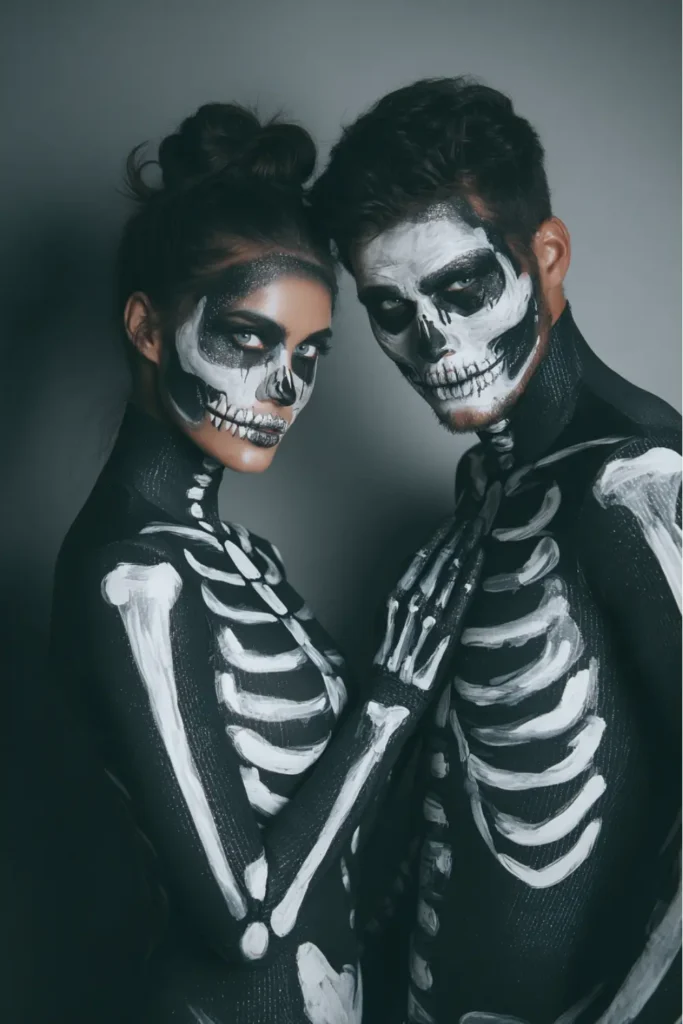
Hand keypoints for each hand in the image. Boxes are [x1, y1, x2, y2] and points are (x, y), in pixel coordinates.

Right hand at [374, 514, 484, 691]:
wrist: (393, 695)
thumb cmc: (390, 657)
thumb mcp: (384, 619)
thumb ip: (398, 591)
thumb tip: (413, 565)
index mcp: (395, 596)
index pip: (420, 557)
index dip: (439, 536)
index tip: (452, 520)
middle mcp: (412, 602)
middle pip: (439, 559)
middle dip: (457, 534)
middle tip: (473, 516)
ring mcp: (431, 616)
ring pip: (451, 572)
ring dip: (467, 547)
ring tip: (479, 529)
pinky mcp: (447, 632)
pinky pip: (462, 596)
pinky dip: (472, 573)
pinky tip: (481, 556)